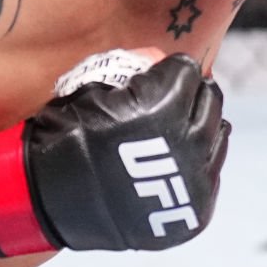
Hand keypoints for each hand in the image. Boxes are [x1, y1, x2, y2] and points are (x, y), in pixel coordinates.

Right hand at [0, 55, 230, 255]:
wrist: (48, 199)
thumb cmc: (66, 135)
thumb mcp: (91, 86)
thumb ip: (133, 67)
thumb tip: (162, 56)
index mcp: (163, 104)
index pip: (188, 70)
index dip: (167, 72)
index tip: (153, 79)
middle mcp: (187, 141)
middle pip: (209, 100)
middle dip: (189, 96)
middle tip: (167, 103)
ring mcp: (194, 179)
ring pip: (218, 136)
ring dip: (198, 129)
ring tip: (169, 135)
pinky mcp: (196, 210)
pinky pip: (211, 174)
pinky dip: (195, 165)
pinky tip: (171, 164)